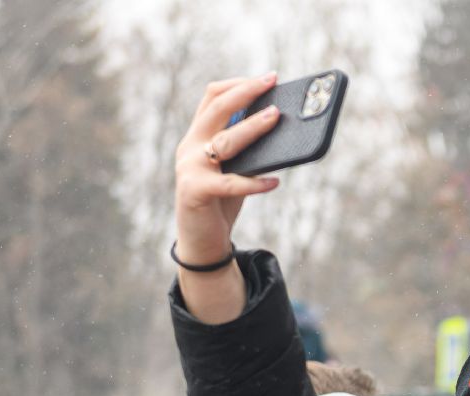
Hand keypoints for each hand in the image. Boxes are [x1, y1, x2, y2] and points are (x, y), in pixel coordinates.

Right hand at [173, 72, 282, 265]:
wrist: (200, 241)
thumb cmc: (221, 201)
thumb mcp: (234, 168)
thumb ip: (246, 149)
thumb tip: (278, 128)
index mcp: (197, 136)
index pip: (211, 97)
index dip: (237, 84)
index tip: (264, 79)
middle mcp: (190, 147)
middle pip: (216, 109)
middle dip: (245, 92)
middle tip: (270, 81)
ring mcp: (191, 168)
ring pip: (225, 141)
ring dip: (252, 127)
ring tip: (276, 117)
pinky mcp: (196, 192)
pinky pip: (231, 184)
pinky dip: (254, 182)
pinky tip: (275, 182)